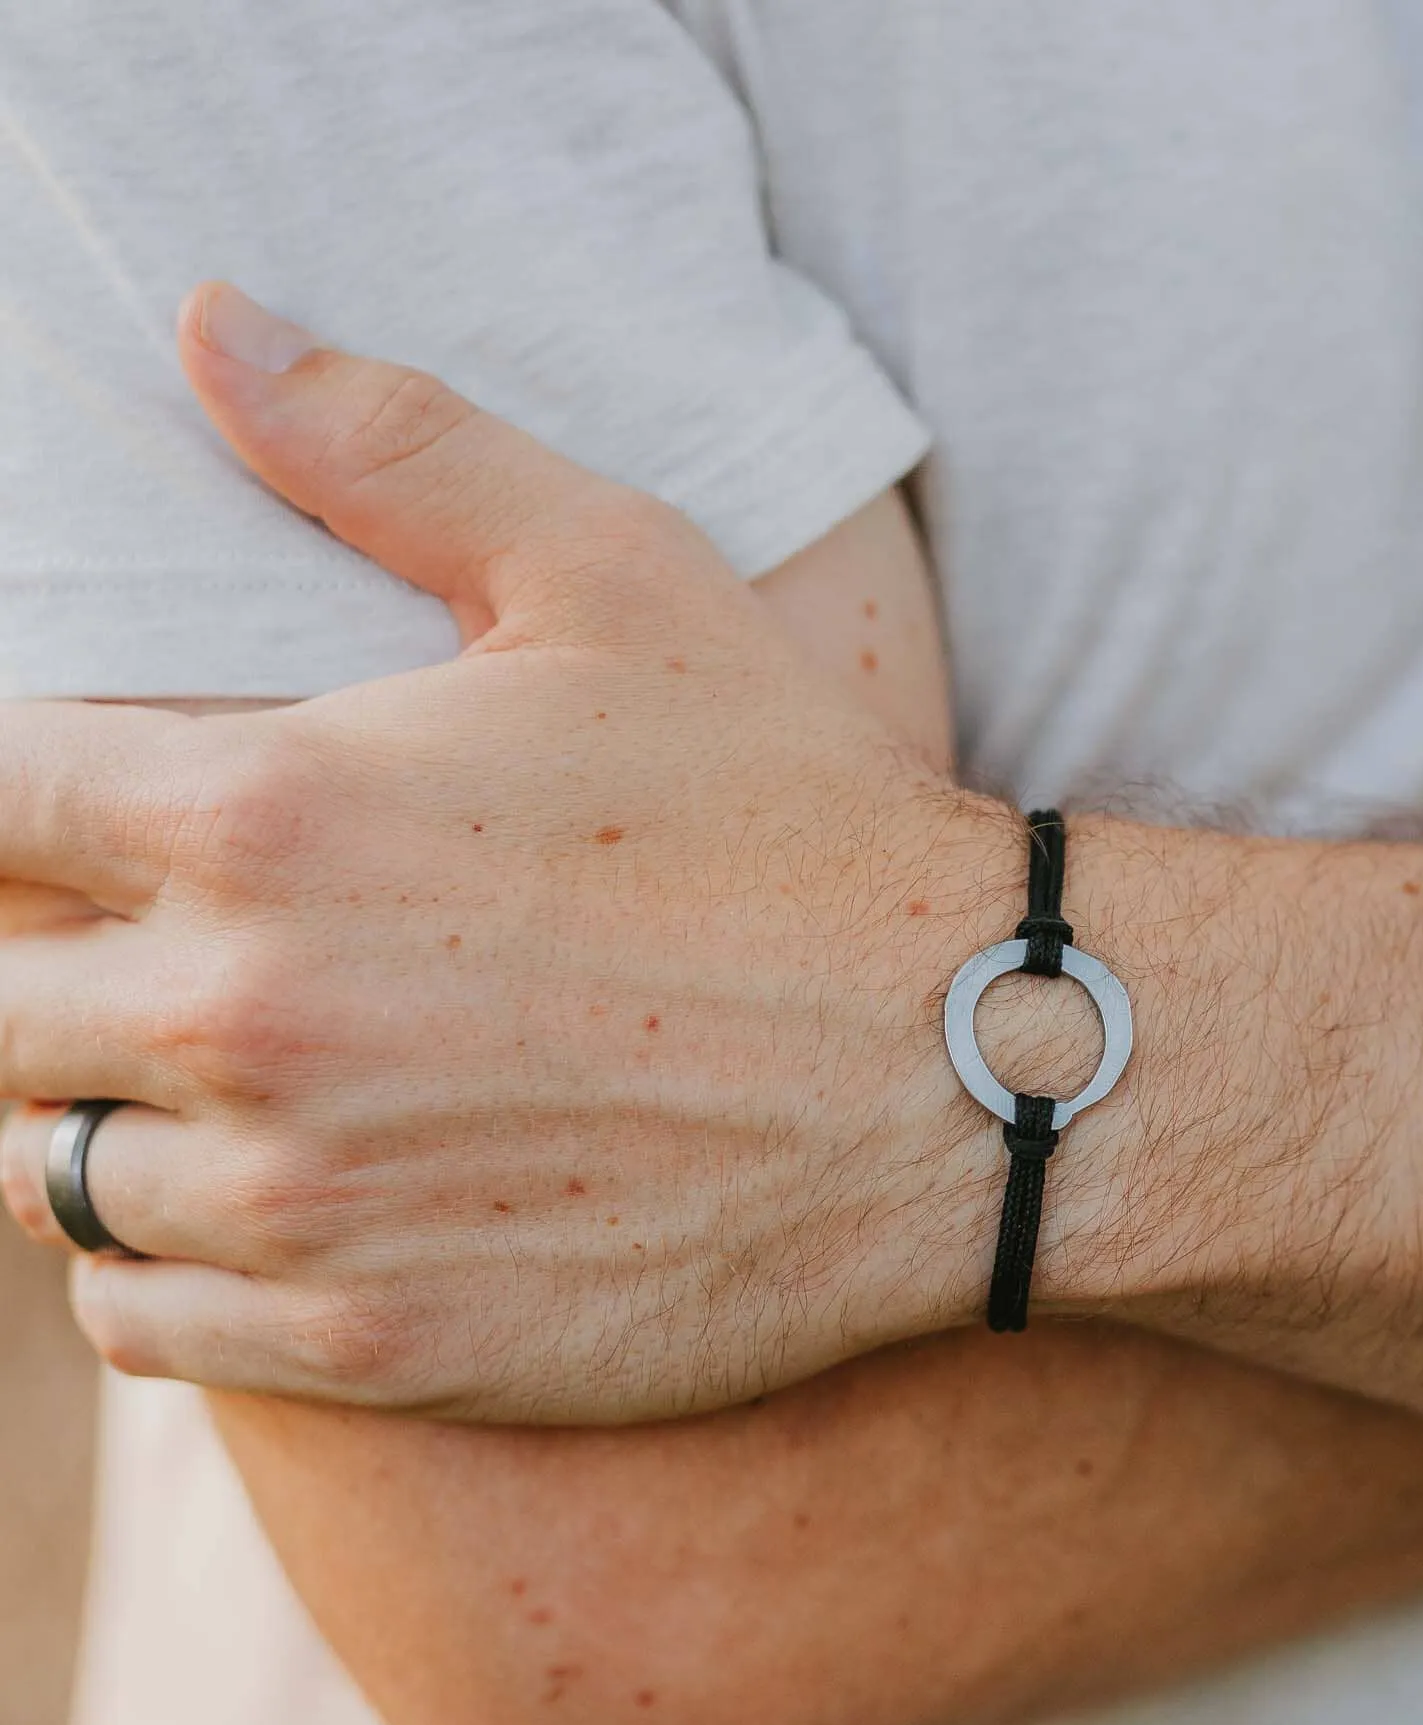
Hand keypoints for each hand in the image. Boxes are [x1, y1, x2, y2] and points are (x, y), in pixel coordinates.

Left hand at [0, 284, 1014, 1420]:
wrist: (962, 1068)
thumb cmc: (798, 814)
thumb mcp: (622, 579)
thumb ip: (395, 444)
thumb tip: (205, 319)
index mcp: (266, 810)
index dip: (13, 796)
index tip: (89, 814)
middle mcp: (247, 1017)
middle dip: (46, 965)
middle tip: (173, 952)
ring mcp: (305, 1203)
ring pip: (43, 1174)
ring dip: (98, 1119)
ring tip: (217, 1083)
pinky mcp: (376, 1342)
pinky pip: (138, 1323)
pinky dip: (155, 1269)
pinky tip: (260, 1208)